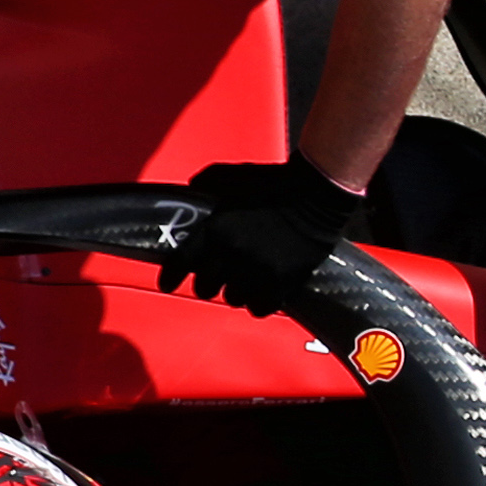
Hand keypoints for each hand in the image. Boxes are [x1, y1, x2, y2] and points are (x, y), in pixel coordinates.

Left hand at [173, 157, 368, 313]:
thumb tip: (189, 192)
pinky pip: (259, 308)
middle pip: (205, 287)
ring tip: (246, 282)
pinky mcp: (281, 282)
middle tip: (218, 279)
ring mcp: (256, 270)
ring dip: (236, 292)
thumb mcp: (231, 177)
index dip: (171, 277)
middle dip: (209, 284)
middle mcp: (231, 253)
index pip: (180, 263)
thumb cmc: (274, 184)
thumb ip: (205, 184)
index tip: (168, 285)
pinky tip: (263, 293)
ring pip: (233, 298)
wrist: (317, 195)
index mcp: (215, 229)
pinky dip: (259, 303)